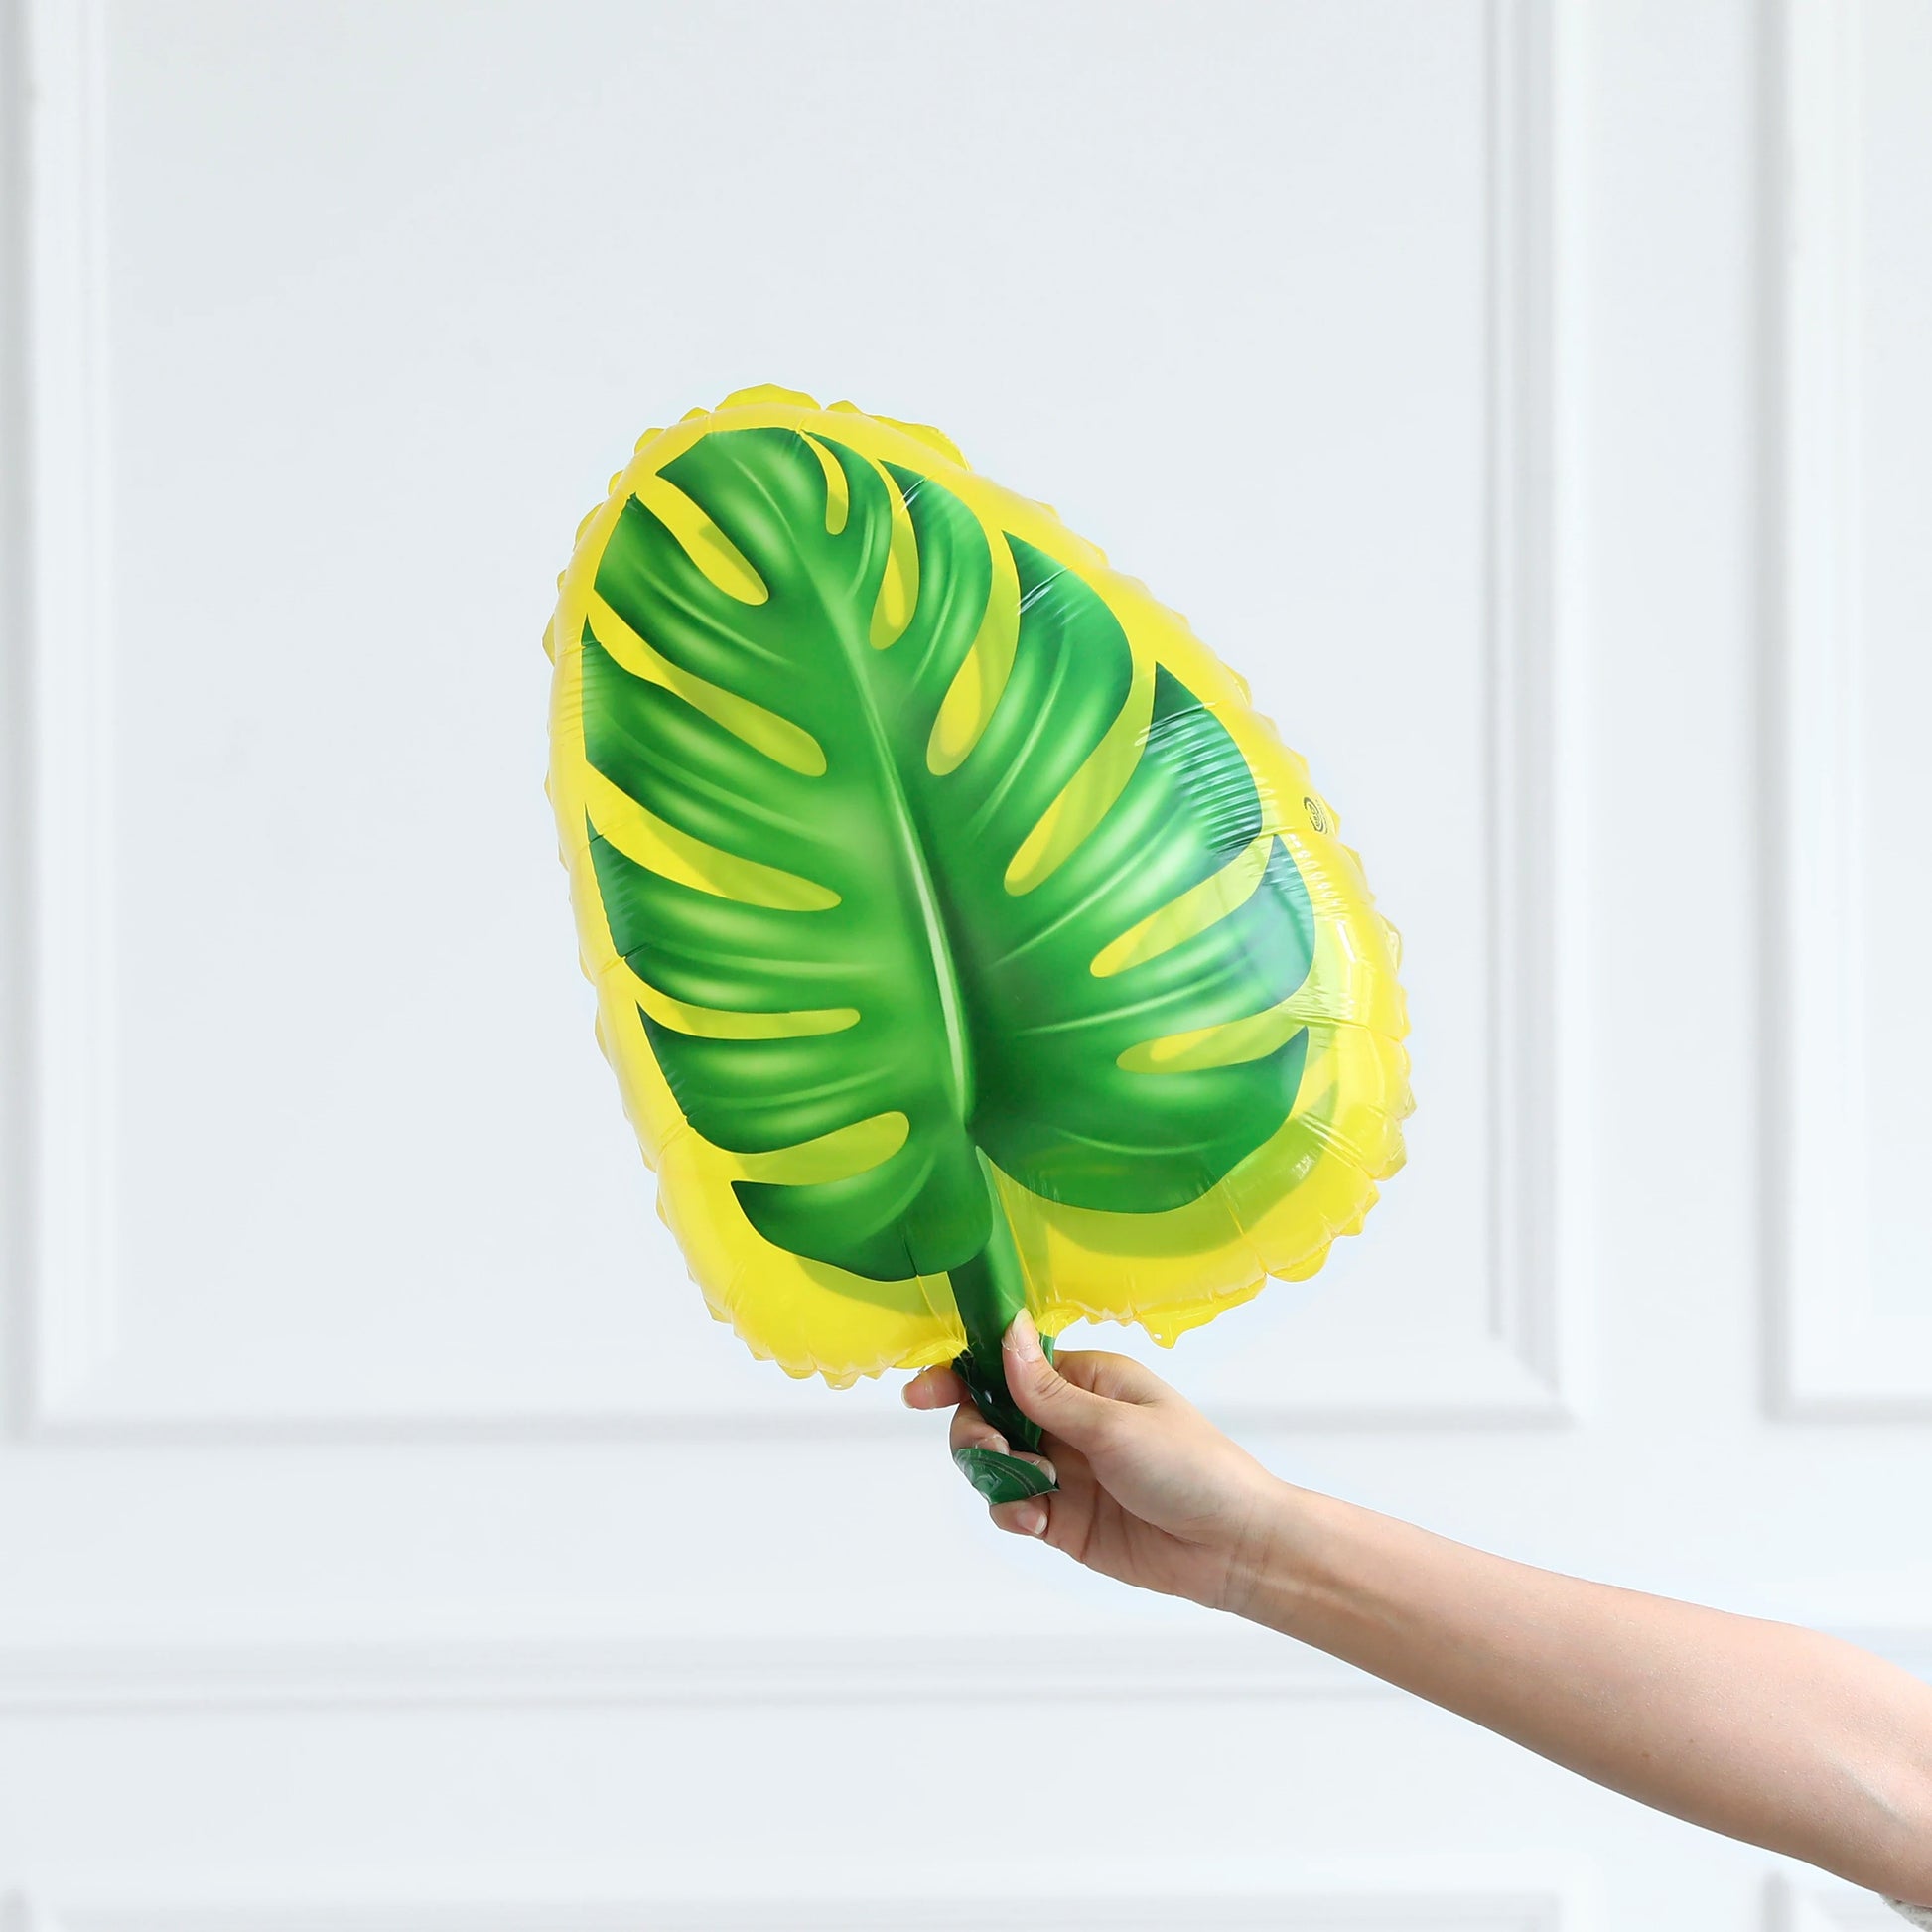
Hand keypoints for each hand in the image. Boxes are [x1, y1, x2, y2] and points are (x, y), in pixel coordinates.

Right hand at [903, 1309, 1289, 1614]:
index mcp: (1087, 1381)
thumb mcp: (1115, 1424)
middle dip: (976, 1434)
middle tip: (990, 1453)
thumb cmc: (1192, 1468)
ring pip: (995, 1465)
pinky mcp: (1063, 1519)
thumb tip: (1004, 1331)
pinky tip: (1035, 1521)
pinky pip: (1013, 1508)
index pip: (1010, 1366)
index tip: (922, 1392)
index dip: (962, 1374)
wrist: (1232, 1549)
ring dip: (994, 1476)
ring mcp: (1065, 1471)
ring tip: (1026, 1491)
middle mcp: (1070, 1421)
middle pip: (990, 1416)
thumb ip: (1047, 1391)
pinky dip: (1011, 1512)